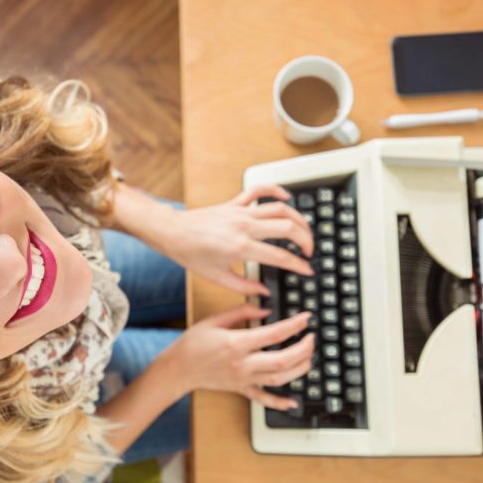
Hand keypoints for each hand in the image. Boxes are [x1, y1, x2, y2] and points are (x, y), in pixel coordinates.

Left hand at [159, 184, 314, 295]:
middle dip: (306, 240)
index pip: (280, 256)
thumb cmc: (191, 255)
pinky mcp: (235, 203)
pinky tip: (287, 197)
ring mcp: (241, 211)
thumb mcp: (218, 278)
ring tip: (305, 231)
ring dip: (298, 218)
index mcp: (241, 248)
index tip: (307, 270)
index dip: (299, 265)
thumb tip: (264, 293)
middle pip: (288, 228)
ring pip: (280, 208)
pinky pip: (260, 190)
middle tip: (309, 252)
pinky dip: (276, 190)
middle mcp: (245, 226)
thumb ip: (245, 288)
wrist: (173, 232)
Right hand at [167, 303, 314, 409]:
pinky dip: (280, 403)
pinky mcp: (241, 389)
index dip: (295, 324)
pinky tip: (293, 402)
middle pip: (282, 359)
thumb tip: (265, 309)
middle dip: (303, 349)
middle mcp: (243, 363)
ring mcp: (243, 379)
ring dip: (299, 370)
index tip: (305, 318)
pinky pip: (263, 399)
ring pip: (279, 378)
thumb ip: (242, 311)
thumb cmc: (193, 343)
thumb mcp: (215, 319)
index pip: (275, 333)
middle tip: (312, 339)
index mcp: (237, 343)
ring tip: (309, 359)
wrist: (178, 368)